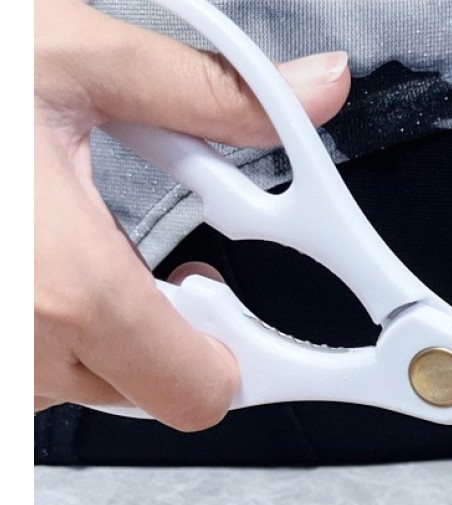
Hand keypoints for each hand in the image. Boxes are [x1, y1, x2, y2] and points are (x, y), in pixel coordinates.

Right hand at [34, 0, 350, 428]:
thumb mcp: (72, 60)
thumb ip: (211, 94)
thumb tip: (319, 89)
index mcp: (70, 289)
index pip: (203, 395)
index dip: (233, 357)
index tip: (228, 308)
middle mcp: (17, 348)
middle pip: (149, 391)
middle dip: (166, 331)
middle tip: (148, 260)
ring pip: (82, 384)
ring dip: (95, 329)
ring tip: (62, 241)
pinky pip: (22, 373)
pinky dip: (40, 330)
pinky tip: (23, 262)